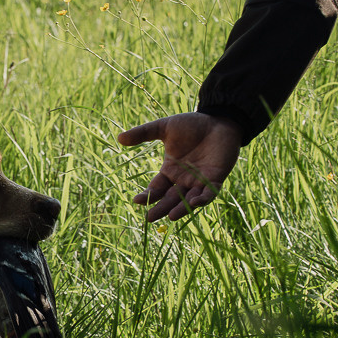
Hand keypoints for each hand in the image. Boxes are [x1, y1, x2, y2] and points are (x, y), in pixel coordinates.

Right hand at [117, 113, 242, 220]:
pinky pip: (208, 194)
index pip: (156, 188)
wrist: (218, 120)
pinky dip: (202, 200)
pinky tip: (194, 202)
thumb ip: (143, 133)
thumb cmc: (192, 124)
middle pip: (169, 198)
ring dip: (180, 209)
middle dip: (161, 208)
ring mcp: (199, 181)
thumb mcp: (164, 127)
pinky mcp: (215, 179)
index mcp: (170, 170)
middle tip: (150, 218)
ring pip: (188, 200)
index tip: (136, 200)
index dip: (147, 195)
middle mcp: (183, 179)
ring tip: (171, 216)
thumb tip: (120, 138)